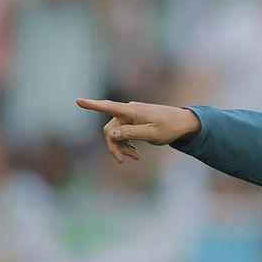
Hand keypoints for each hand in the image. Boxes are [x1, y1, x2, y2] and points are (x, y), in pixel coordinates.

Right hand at [78, 98, 200, 162]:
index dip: (92, 105)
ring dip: (121, 146)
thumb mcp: (151, 133)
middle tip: (123, 160)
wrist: (183, 123)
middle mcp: (128, 111)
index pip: (109, 107)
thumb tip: (111, 133)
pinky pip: (123, 133)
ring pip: (116, 133)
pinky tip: (135, 154)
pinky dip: (126, 144)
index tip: (78, 101)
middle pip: (110, 129)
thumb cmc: (169, 127)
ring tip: (135, 157)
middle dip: (114, 145)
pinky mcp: (133, 122)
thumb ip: (131, 133)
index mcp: (132, 111)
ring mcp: (130, 116)